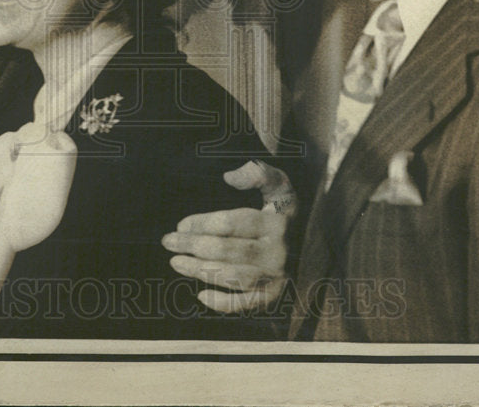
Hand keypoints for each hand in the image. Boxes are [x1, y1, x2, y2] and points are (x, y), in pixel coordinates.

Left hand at [161, 160, 294, 312]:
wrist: (309, 242)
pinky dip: (224, 303)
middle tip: (169, 242)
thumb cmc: (282, 210)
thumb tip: (230, 177)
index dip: (204, 223)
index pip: (234, 223)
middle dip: (194, 246)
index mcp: (275, 222)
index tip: (180, 225)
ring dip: (201, 271)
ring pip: (234, 277)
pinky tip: (201, 295)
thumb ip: (258, 174)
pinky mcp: (273, 295)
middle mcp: (277, 251)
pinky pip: (247, 304)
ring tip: (176, 263)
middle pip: (229, 250)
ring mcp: (276, 276)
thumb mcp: (278, 185)